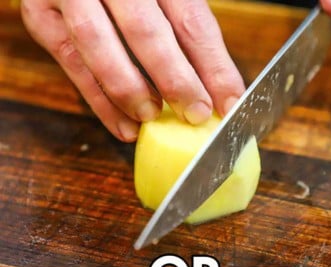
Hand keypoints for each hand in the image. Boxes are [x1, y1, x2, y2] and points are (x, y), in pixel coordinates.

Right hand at [20, 0, 244, 141]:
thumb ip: (184, 28)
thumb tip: (216, 86)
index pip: (191, 19)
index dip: (214, 66)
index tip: (229, 102)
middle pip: (146, 31)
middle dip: (175, 79)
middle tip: (195, 114)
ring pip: (99, 46)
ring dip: (130, 91)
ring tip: (152, 118)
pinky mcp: (42, 16)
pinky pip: (73, 65)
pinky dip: (100, 102)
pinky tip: (124, 127)